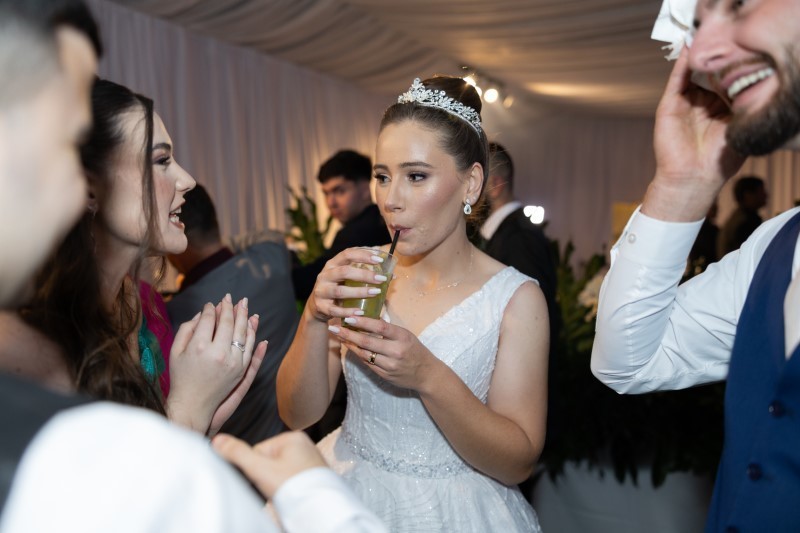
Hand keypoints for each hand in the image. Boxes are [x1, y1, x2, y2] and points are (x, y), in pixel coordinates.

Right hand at [166, 294, 258, 433]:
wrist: (193, 404)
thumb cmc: (180, 376)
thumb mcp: (175, 351)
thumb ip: (187, 329)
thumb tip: (203, 312)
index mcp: (199, 347)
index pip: (208, 319)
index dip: (210, 309)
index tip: (211, 304)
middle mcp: (218, 353)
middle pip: (227, 323)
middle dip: (229, 307)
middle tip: (230, 297)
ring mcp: (233, 362)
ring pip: (242, 332)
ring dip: (243, 316)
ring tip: (243, 304)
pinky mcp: (241, 370)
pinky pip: (250, 346)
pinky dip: (252, 332)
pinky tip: (251, 322)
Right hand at [212, 431, 326, 499]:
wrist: (320, 511)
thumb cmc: (293, 487)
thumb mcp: (260, 469)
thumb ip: (238, 454)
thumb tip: (217, 440)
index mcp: (292, 437)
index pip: (258, 451)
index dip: (256, 470)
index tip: (265, 481)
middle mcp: (304, 445)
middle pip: (269, 462)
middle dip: (268, 478)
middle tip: (277, 489)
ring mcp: (310, 461)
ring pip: (279, 473)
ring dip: (277, 485)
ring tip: (285, 494)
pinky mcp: (313, 476)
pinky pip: (291, 480)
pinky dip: (288, 489)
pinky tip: (292, 496)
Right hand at [306, 247, 388, 322]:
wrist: (318, 306)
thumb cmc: (340, 288)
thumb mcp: (349, 279)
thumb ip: (366, 275)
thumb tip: (393, 276)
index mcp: (333, 264)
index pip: (347, 254)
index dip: (364, 255)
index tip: (380, 259)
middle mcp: (325, 275)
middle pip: (344, 271)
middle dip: (364, 275)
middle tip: (381, 279)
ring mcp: (321, 291)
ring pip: (340, 291)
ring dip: (359, 292)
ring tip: (375, 293)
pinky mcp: (321, 307)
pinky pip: (335, 310)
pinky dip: (348, 311)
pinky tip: (360, 312)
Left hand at [328, 316, 437, 392]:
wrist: (426, 374)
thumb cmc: (415, 350)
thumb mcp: (406, 335)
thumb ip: (389, 328)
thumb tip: (369, 315)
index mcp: (403, 337)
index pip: (380, 327)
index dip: (363, 322)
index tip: (349, 317)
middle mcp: (396, 351)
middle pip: (367, 342)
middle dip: (349, 334)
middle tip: (334, 327)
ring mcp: (390, 365)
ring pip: (364, 354)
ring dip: (350, 344)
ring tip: (339, 336)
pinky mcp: (385, 375)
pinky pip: (367, 363)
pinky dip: (357, 354)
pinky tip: (350, 347)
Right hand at [645, 48, 745, 221]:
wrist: (694, 177)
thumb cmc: (720, 159)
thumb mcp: (738, 124)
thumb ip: (737, 100)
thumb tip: (738, 75)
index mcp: (720, 109)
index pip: (727, 80)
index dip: (734, 66)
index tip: (742, 50)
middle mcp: (702, 104)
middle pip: (709, 73)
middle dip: (717, 58)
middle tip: (725, 40)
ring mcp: (684, 104)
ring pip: (693, 73)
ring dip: (700, 57)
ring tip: (707, 36)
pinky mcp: (669, 105)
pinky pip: (677, 79)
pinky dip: (682, 63)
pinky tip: (689, 47)